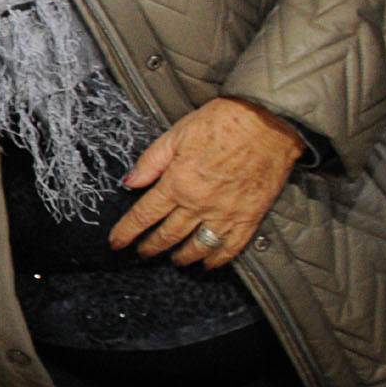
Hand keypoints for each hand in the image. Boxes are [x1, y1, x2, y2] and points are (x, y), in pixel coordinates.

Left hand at [109, 97, 301, 269]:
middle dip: (150, 247)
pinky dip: (217, 260)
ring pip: (197, 247)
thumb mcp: (177, 134)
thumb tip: (128, 183)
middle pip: (167, 235)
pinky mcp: (250, 217)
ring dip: (181, 257)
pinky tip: (208, 264)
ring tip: (173, 259)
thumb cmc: (221, 122)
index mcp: (177, 183)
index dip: (126, 232)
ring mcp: (225, 214)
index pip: (144, 215)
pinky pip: (230, 248)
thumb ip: (151, 162)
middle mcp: (198, 204)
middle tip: (142, 253)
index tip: (115, 243)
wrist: (269, 122)